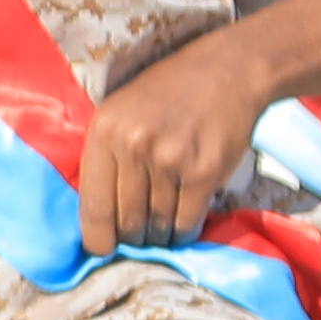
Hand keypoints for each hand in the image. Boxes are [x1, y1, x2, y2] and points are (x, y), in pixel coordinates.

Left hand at [85, 38, 266, 250]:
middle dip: (131, 237)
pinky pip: (187, 222)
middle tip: (139, 235)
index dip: (96, 238)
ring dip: (160, 235)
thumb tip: (97, 217)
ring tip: (163, 226)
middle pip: (126, 222)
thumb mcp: (121, 111)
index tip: (102, 249)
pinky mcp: (204, 172)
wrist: (228, 70)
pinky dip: (184, 231)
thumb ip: (107, 156)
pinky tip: (184, 223)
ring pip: (157, 226)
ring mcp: (170, 160)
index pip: (92, 205)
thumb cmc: (168, 93)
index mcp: (104, 130)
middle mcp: (134, 146)